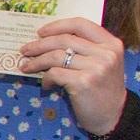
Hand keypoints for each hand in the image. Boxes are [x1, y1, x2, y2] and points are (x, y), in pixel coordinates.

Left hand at [16, 16, 128, 135]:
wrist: (114, 115)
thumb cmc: (102, 88)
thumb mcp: (102, 63)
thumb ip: (84, 49)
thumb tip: (47, 41)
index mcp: (111, 43)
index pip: (80, 24)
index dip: (58, 26)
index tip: (41, 32)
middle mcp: (106, 53)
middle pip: (64, 39)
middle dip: (40, 44)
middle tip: (25, 50)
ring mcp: (96, 67)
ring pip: (56, 56)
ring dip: (37, 61)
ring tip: (27, 67)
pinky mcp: (84, 82)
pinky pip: (55, 73)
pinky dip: (46, 78)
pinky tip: (46, 85)